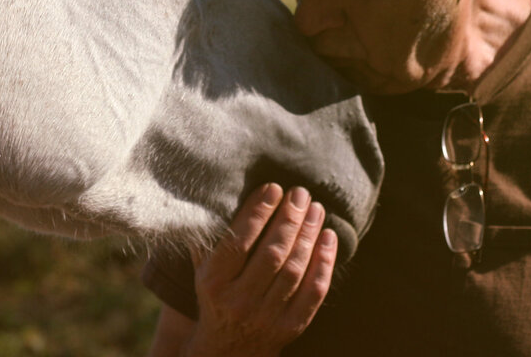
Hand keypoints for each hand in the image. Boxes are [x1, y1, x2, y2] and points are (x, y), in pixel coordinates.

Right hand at [183, 183, 336, 356]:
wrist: (227, 349)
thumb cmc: (216, 295)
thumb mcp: (202, 269)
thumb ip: (210, 238)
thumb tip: (220, 193)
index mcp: (214, 283)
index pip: (239, 242)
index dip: (258, 213)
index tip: (273, 188)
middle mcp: (239, 301)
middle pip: (272, 254)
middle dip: (289, 219)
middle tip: (300, 193)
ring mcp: (266, 317)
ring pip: (294, 269)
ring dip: (308, 234)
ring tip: (315, 208)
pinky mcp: (290, 326)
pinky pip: (313, 291)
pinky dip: (324, 262)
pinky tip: (328, 236)